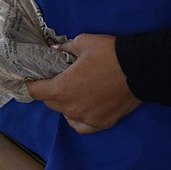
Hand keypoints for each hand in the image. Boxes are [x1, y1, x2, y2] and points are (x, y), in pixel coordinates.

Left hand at [27, 33, 141, 133]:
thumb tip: (54, 49)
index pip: (36, 91)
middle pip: (50, 103)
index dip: (31, 84)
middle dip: (50, 91)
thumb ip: (65, 48)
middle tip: (57, 79)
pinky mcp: (101, 124)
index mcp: (63, 88)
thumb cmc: (108, 53)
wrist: (139, 68)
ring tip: (72, 92)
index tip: (32, 79)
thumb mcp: (83, 42)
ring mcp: (86, 118)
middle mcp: (71, 108)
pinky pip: (81, 127)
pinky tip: (80, 110)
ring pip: (65, 115)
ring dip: (64, 105)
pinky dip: (77, 119)